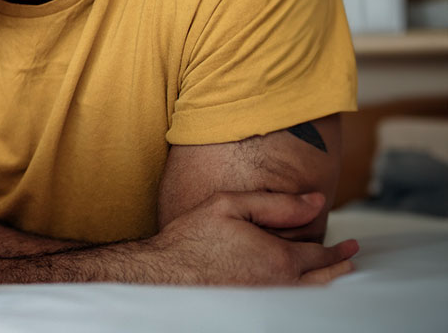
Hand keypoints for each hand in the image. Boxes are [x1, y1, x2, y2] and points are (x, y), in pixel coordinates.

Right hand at [144, 191, 358, 284]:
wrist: (162, 274)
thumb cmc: (191, 238)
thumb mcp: (230, 205)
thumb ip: (277, 203)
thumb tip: (316, 201)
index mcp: (280, 258)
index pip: (320, 255)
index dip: (339, 250)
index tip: (351, 245)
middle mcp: (280, 285)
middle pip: (323, 281)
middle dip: (340, 269)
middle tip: (351, 261)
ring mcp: (268, 302)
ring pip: (310, 297)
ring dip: (327, 286)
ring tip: (335, 278)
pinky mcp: (254, 311)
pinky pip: (291, 305)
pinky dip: (306, 298)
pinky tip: (304, 292)